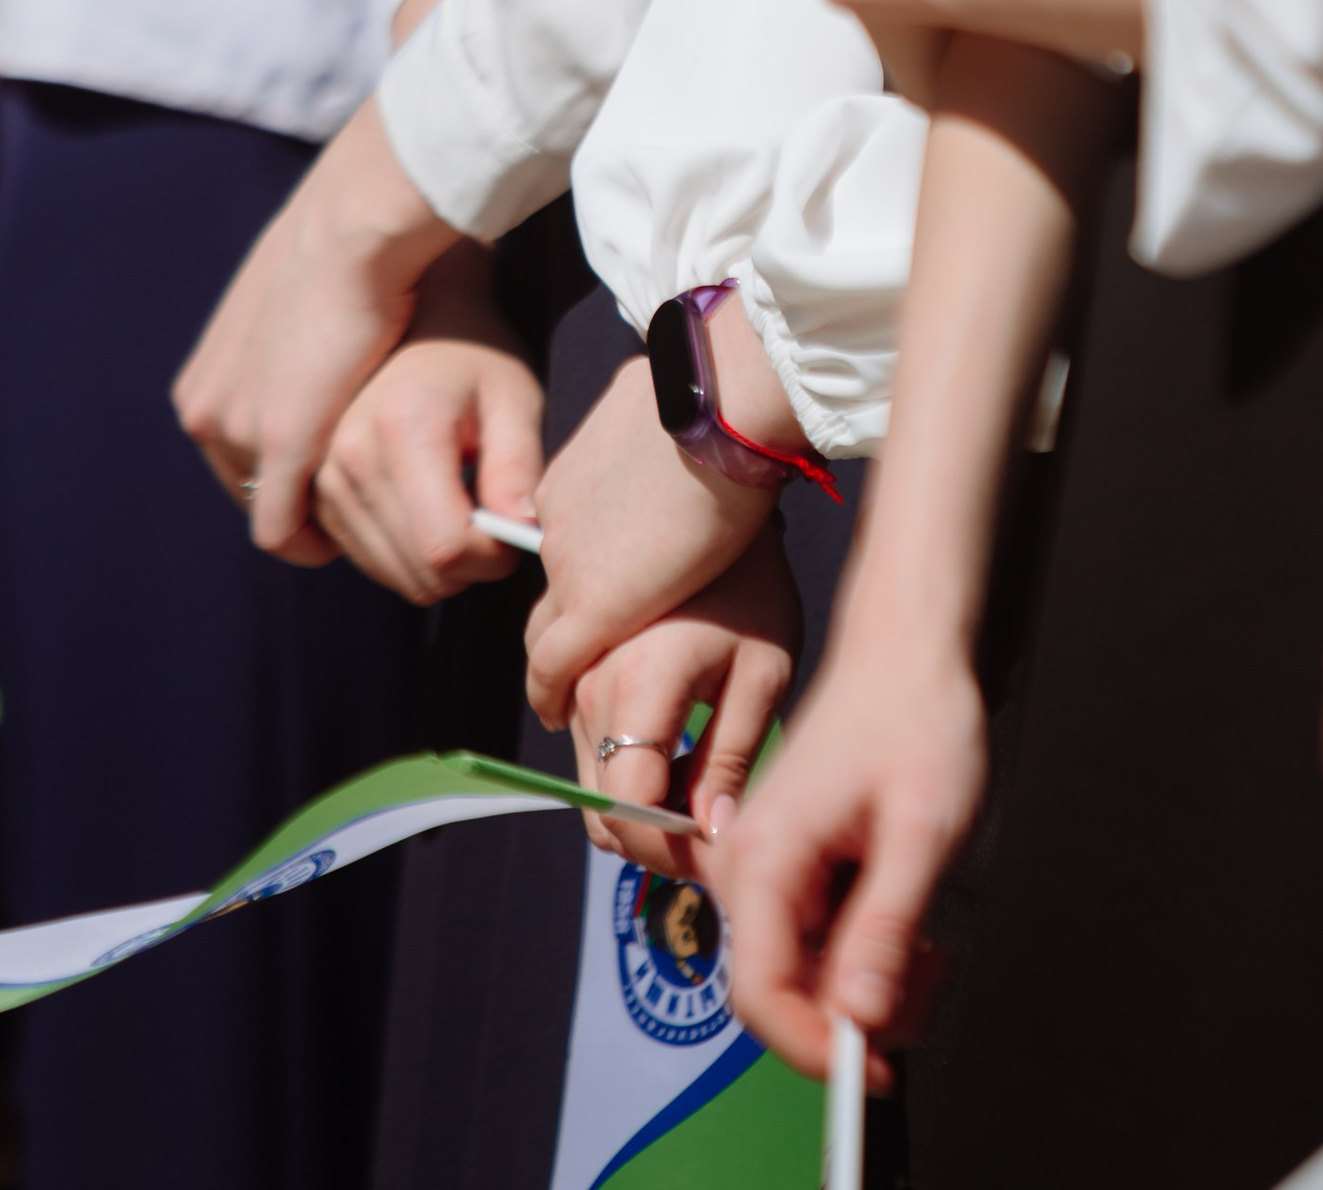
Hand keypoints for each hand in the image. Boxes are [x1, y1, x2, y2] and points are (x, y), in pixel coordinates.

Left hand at [172, 92, 453, 562]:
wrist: (353, 229)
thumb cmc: (338, 251)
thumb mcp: (281, 308)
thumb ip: (277, 350)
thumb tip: (301, 358)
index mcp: (203, 388)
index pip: (236, 460)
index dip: (283, 472)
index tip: (329, 468)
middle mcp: (208, 415)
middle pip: (249, 490)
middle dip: (296, 495)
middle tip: (352, 488)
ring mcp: (239, 434)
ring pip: (271, 511)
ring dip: (313, 514)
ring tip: (362, 500)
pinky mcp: (279, 447)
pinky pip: (283, 532)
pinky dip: (312, 544)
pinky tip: (351, 530)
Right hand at [313, 251, 546, 604]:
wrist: (411, 318)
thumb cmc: (474, 355)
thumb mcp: (513, 397)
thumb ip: (520, 469)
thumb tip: (521, 536)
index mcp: (402, 427)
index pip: (446, 549)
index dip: (493, 556)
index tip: (511, 523)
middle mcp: (347, 456)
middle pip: (418, 573)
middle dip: (468, 564)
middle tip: (490, 509)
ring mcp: (321, 477)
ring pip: (392, 576)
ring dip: (435, 562)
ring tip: (457, 498)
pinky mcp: (312, 491)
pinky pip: (366, 561)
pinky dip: (403, 553)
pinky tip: (423, 503)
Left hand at [523, 353, 779, 728]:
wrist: (720, 410)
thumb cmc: (717, 399)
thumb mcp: (666, 404)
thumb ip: (650, 428)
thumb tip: (675, 423)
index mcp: (577, 476)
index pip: (572, 534)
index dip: (593, 563)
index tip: (618, 582)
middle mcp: (559, 518)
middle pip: (558, 579)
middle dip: (575, 612)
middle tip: (599, 646)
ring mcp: (569, 561)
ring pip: (551, 620)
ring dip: (567, 653)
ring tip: (580, 686)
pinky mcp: (593, 606)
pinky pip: (553, 666)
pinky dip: (550, 693)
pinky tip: (558, 711)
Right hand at [567, 522, 801, 877]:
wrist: (712, 473)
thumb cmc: (753, 575)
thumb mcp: (764, 671)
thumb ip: (730, 759)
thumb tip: (713, 839)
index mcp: (637, 688)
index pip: (627, 811)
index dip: (668, 847)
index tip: (711, 848)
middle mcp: (586, 673)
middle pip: (595, 793)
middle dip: (650, 825)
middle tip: (706, 819)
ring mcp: (565, 646)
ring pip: (581, 754)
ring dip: (628, 778)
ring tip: (690, 769)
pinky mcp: (558, 622)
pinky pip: (566, 699)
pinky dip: (606, 729)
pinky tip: (659, 718)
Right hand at [715, 589, 983, 1088]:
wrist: (908, 649)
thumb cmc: (917, 717)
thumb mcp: (922, 829)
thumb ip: (886, 926)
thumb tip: (859, 1016)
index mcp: (764, 856)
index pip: (760, 994)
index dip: (817, 1047)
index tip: (881, 1066)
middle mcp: (747, 865)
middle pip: (785, 992)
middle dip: (861, 1010)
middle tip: (934, 976)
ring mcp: (766, 863)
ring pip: (807, 970)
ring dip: (872, 980)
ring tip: (934, 942)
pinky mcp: (789, 862)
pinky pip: (818, 936)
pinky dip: (868, 948)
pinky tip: (912, 917)